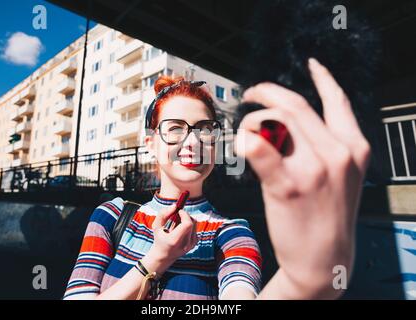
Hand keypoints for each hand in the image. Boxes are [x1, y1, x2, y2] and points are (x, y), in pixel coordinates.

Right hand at [143, 204, 197, 274]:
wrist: (164, 256)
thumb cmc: (159, 239)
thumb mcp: (156, 226)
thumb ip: (163, 214)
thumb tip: (175, 206)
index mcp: (174, 240)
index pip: (187, 224)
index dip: (185, 215)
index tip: (179, 211)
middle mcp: (185, 244)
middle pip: (192, 222)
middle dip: (185, 215)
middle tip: (177, 215)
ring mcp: (191, 245)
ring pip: (194, 224)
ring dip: (186, 220)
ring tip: (177, 224)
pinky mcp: (194, 244)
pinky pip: (194, 229)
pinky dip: (188, 226)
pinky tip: (181, 230)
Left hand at [235, 58, 370, 296]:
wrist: (324, 260)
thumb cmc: (327, 217)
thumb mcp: (342, 176)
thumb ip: (325, 146)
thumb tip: (288, 123)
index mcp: (354, 148)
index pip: (336, 101)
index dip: (323, 78)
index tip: (312, 65)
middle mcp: (338, 153)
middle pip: (295, 106)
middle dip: (266, 94)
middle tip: (249, 95)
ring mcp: (314, 168)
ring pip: (275, 121)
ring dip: (253, 121)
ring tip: (246, 133)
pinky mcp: (288, 185)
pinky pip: (260, 149)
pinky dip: (245, 140)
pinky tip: (240, 142)